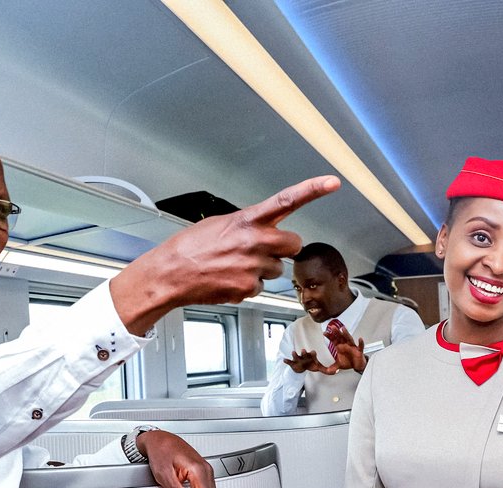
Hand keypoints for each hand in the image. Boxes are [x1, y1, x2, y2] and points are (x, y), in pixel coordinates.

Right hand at [112, 176, 341, 334]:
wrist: (170, 274)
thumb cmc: (189, 248)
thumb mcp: (218, 224)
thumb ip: (246, 225)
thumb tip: (261, 229)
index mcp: (248, 220)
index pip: (287, 200)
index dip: (312, 190)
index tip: (332, 182)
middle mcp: (255, 242)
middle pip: (293, 244)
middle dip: (283, 248)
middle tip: (262, 250)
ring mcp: (253, 267)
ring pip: (276, 270)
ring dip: (262, 269)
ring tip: (235, 266)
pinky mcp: (248, 289)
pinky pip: (260, 288)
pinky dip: (247, 286)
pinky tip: (228, 280)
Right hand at [284, 348, 331, 373]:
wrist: (301, 367)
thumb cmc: (311, 365)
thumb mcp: (318, 367)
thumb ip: (327, 370)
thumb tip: (336, 372)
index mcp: (311, 357)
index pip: (312, 354)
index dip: (313, 353)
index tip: (313, 352)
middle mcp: (304, 357)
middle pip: (304, 354)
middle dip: (304, 352)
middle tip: (303, 350)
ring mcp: (298, 359)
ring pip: (296, 356)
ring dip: (295, 354)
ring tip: (293, 352)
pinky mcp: (293, 363)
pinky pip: (289, 362)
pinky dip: (287, 361)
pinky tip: (284, 360)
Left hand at [324, 324, 366, 372]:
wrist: (357, 365)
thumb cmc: (349, 362)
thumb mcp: (339, 365)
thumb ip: (333, 367)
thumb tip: (328, 371)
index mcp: (340, 347)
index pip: (334, 340)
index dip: (330, 336)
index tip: (325, 333)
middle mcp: (346, 345)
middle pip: (340, 337)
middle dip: (336, 332)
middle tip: (332, 327)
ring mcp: (352, 347)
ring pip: (349, 339)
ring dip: (346, 334)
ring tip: (343, 329)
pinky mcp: (359, 351)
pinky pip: (360, 346)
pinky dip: (360, 343)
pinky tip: (360, 339)